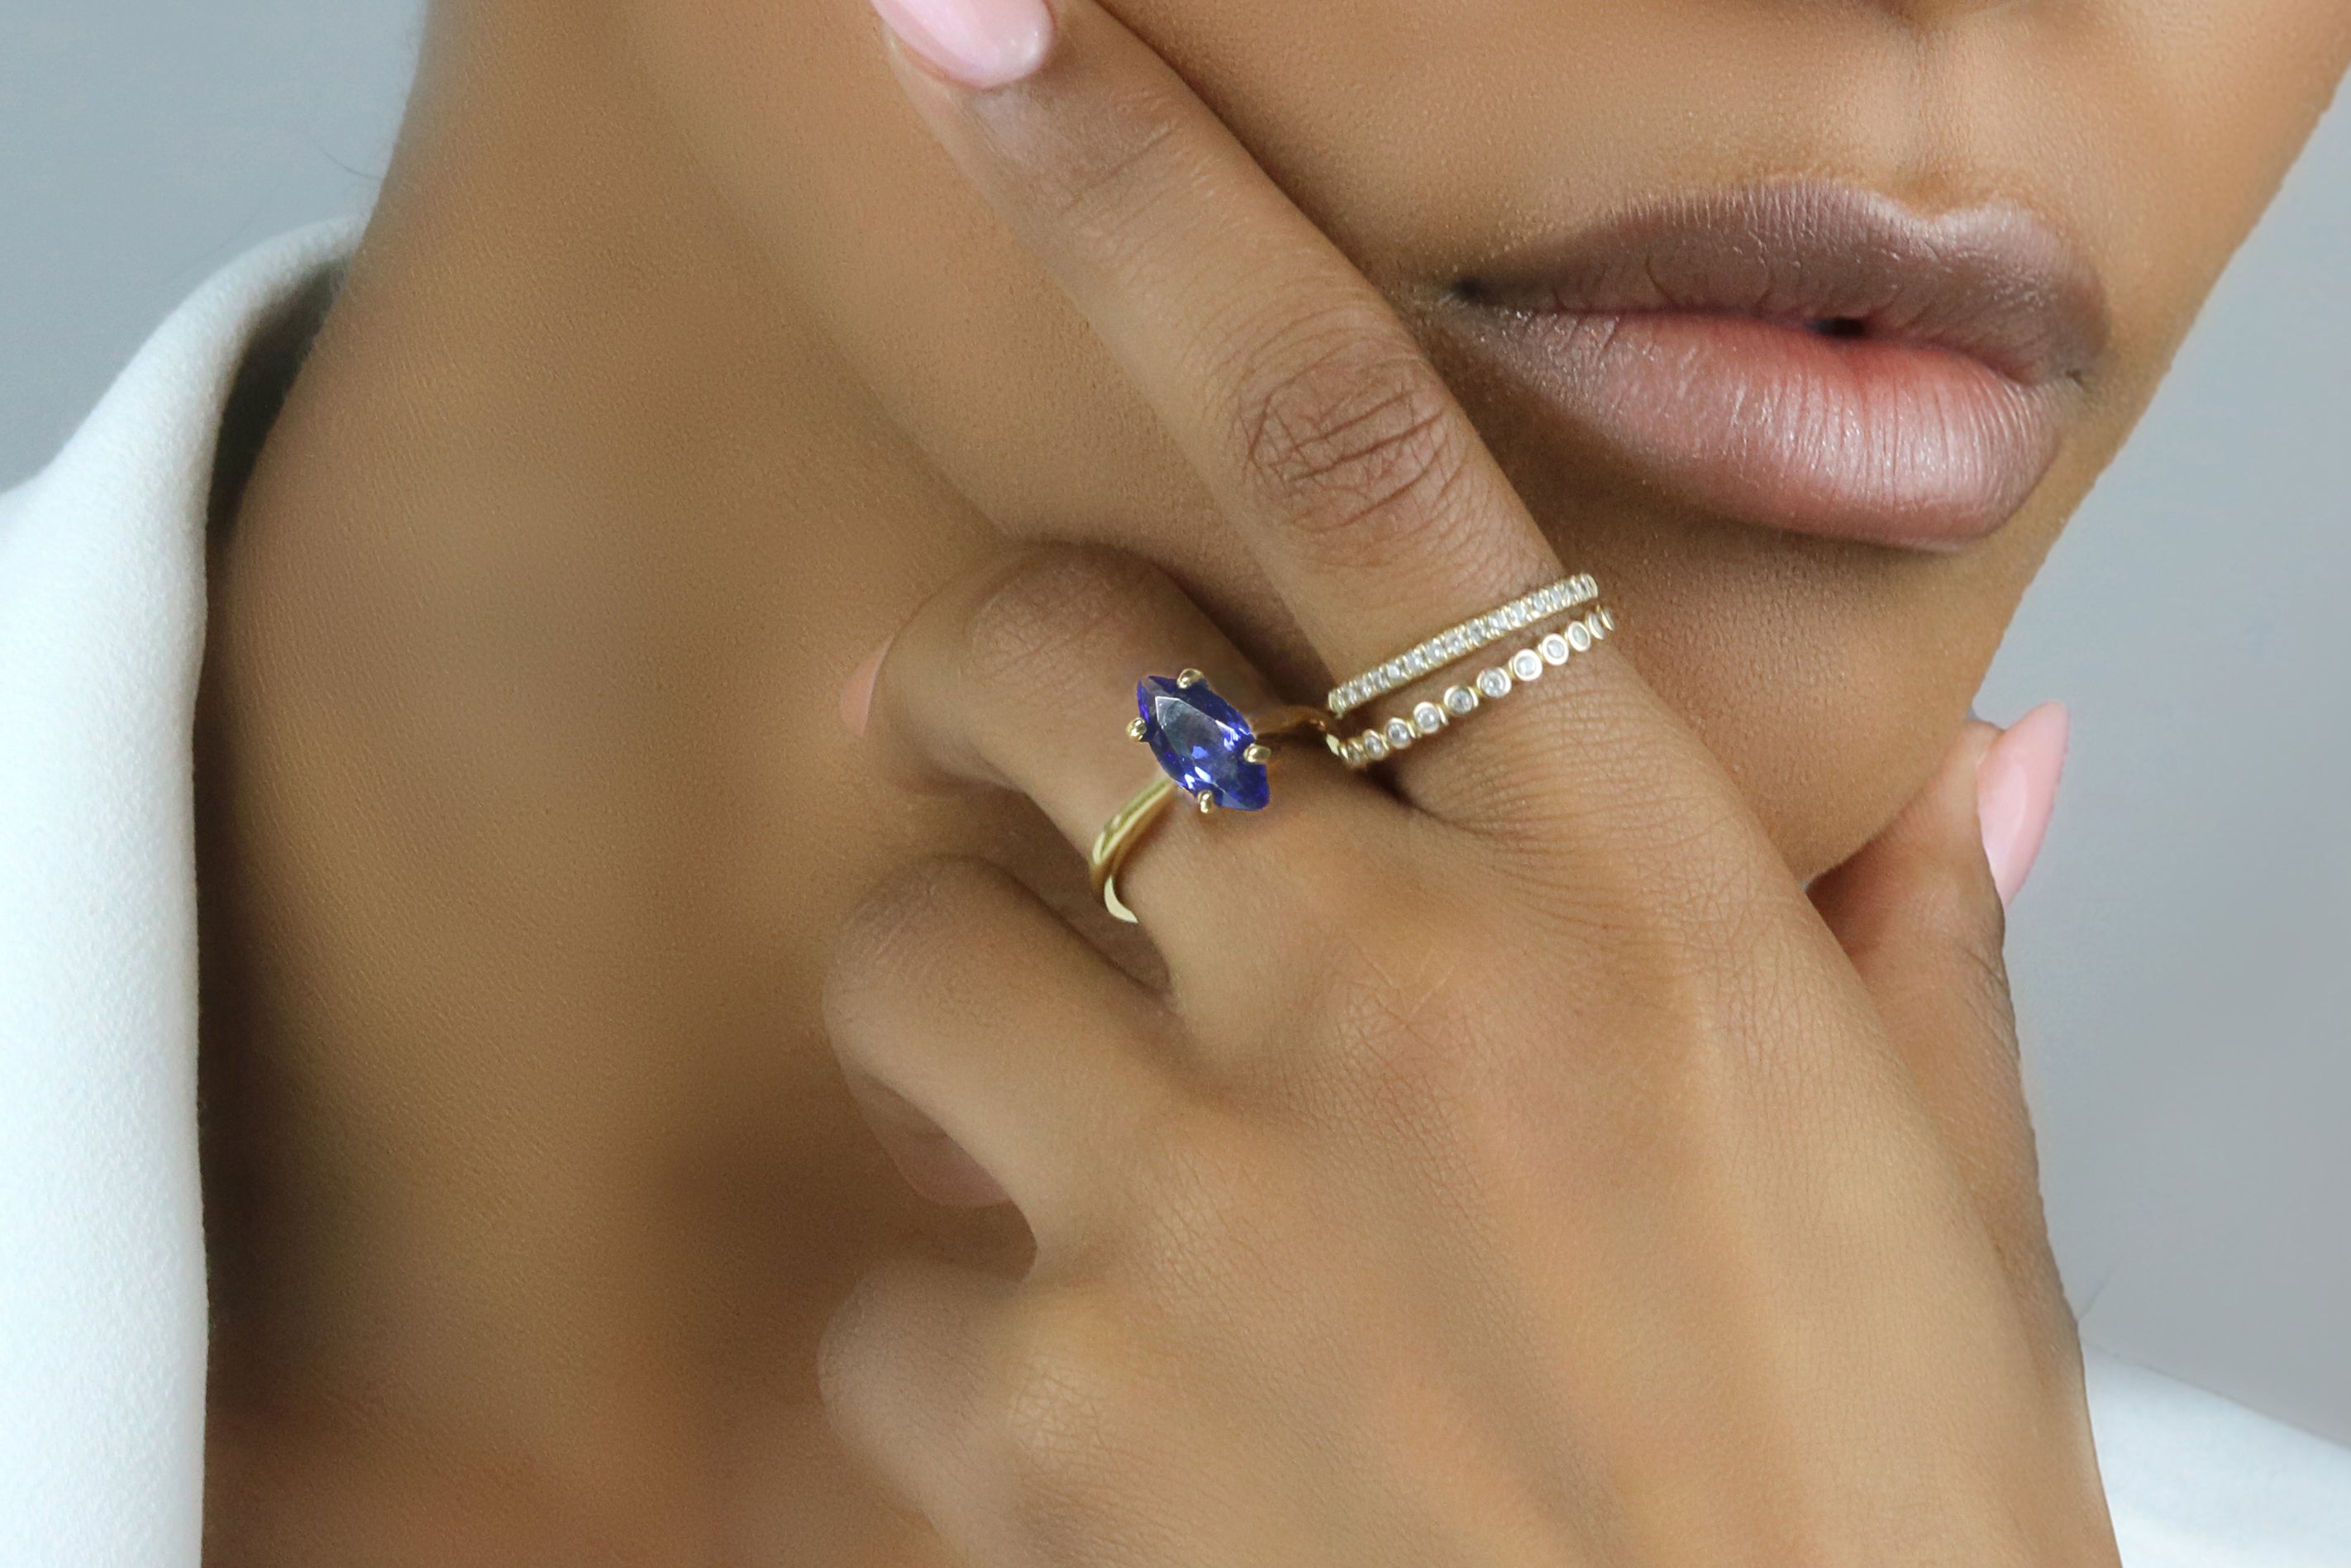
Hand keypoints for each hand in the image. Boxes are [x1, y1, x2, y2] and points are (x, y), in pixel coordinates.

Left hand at [817, 1, 2116, 1560]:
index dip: (1155, 210)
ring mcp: (1199, 1201)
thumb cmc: (1864, 1518)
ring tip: (1114, 1184)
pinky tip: (1124, 1433)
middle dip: (991, 696)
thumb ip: (1915, 950)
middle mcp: (1399, 995)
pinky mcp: (1045, 1421)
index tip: (988, 44)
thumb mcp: (1935, 1204)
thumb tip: (1981, 763)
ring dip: (969, 1033)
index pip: (1358, 454)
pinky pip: (887, 1292)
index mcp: (1636, 899)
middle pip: (1020, 659)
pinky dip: (963, 1347)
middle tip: (1053, 805)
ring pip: (907, 959)